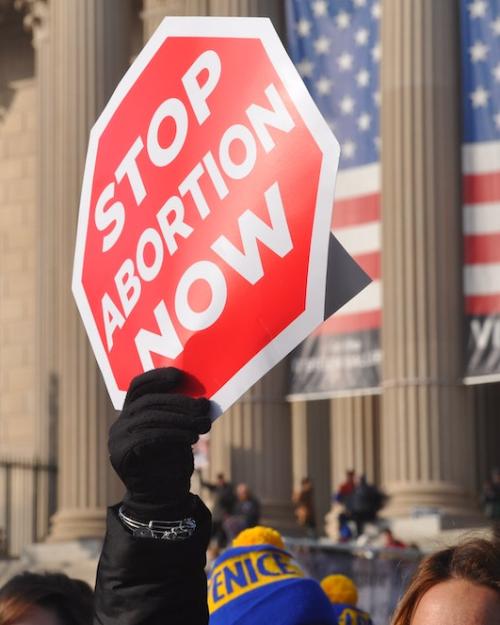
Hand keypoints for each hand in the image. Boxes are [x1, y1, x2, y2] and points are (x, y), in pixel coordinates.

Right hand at [109, 367, 210, 519]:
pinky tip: (191, 439)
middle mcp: (120, 423)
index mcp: (131, 413)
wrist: (164, 497)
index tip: (180, 376)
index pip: (139, 386)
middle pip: (148, 401)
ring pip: (149, 417)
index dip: (157, 377)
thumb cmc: (174, 460)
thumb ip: (182, 413)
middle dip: (179, 402)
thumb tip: (202, 400)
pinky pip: (147, 436)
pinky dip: (172, 434)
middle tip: (204, 408)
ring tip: (203, 426)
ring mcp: (117, 439)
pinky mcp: (120, 454)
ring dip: (180, 419)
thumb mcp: (180, 430)